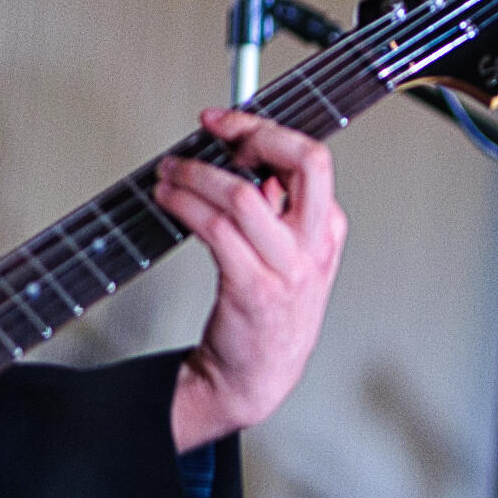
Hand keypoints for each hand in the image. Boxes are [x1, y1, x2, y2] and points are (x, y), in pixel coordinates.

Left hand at [156, 109, 346, 450]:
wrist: (257, 374)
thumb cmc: (268, 314)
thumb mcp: (292, 257)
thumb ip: (279, 212)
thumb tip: (247, 164)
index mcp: (327, 231)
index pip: (313, 159)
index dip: (265, 130)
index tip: (228, 122)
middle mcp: (314, 246)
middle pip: (305, 163)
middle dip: (252, 134)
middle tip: (214, 131)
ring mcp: (287, 268)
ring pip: (244, 193)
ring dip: (195, 173)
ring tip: (171, 172)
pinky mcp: (252, 287)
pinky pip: (215, 229)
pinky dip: (184, 204)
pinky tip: (169, 200)